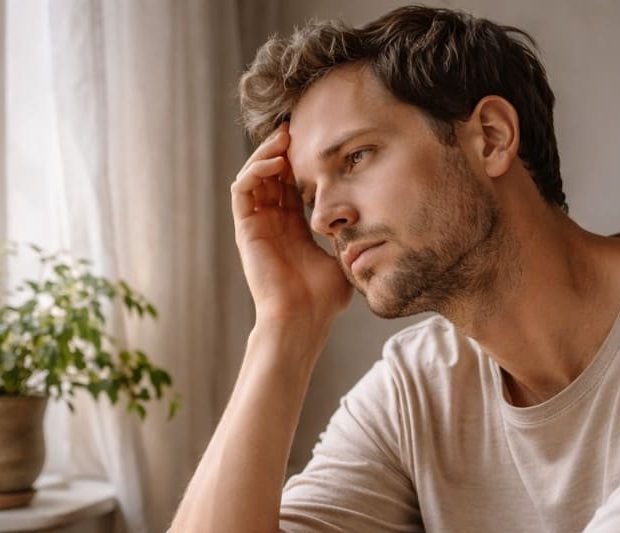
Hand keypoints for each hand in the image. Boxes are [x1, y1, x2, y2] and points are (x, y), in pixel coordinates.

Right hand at [231, 123, 351, 332]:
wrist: (303, 320)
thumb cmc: (324, 300)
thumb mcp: (345, 258)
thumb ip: (350, 237)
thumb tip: (377, 221)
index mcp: (293, 228)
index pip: (291, 183)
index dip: (301, 160)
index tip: (317, 138)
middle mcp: (272, 223)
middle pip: (270, 174)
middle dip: (282, 148)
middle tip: (297, 126)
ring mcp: (257, 225)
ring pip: (253, 176)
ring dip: (265, 153)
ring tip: (284, 137)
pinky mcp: (246, 230)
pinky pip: (242, 191)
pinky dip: (255, 171)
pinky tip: (274, 161)